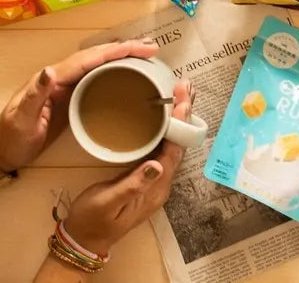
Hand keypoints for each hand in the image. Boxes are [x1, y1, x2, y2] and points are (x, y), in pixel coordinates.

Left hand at [0, 39, 157, 171]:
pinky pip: (99, 76)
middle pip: (99, 56)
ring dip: (123, 56)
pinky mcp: (72, 96)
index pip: (90, 59)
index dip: (116, 51)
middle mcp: (63, 76)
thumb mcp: (21, 119)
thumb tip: (50, 70)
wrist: (3, 153)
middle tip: (152, 49)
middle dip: (126, 49)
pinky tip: (128, 74)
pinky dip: (116, 70)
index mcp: (54, 78)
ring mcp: (68, 85)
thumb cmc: (11, 138)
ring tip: (146, 55)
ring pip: (100, 63)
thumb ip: (34, 94)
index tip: (140, 48)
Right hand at [63, 80, 192, 255]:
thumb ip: (132, 185)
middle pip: (180, 142)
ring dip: (179, 118)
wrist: (84, 240)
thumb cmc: (92, 220)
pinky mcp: (148, 175)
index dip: (181, 123)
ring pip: (174, 142)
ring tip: (183, 93)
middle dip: (185, 114)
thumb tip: (156, 164)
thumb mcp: (107, 202)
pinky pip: (164, 146)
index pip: (175, 149)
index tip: (184, 98)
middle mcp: (162, 181)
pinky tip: (167, 115)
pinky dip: (168, 127)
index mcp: (157, 187)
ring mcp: (157, 178)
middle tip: (187, 86)